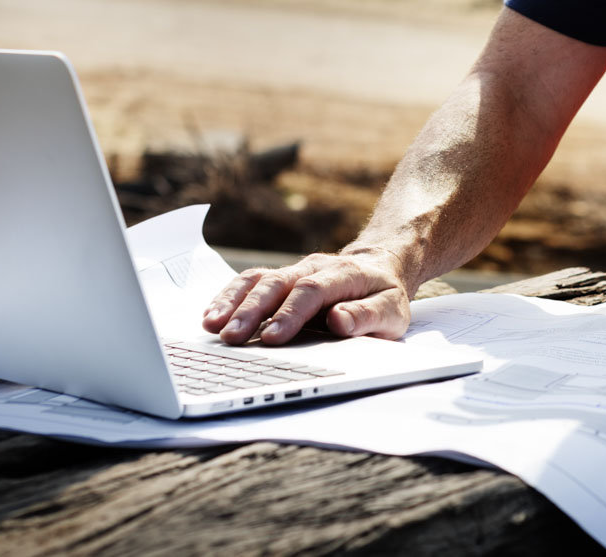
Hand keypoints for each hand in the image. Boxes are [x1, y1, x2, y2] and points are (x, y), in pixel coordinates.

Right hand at [202, 247, 411, 345]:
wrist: (379, 266)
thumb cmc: (384, 295)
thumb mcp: (393, 311)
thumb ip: (368, 316)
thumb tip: (339, 321)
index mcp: (344, 275)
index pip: (312, 291)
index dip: (290, 313)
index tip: (273, 337)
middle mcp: (313, 268)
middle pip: (277, 284)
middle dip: (252, 311)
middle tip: (232, 338)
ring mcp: (294, 270)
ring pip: (258, 280)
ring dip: (233, 302)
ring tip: (212, 327)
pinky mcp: (280, 278)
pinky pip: (250, 282)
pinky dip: (228, 297)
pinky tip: (212, 316)